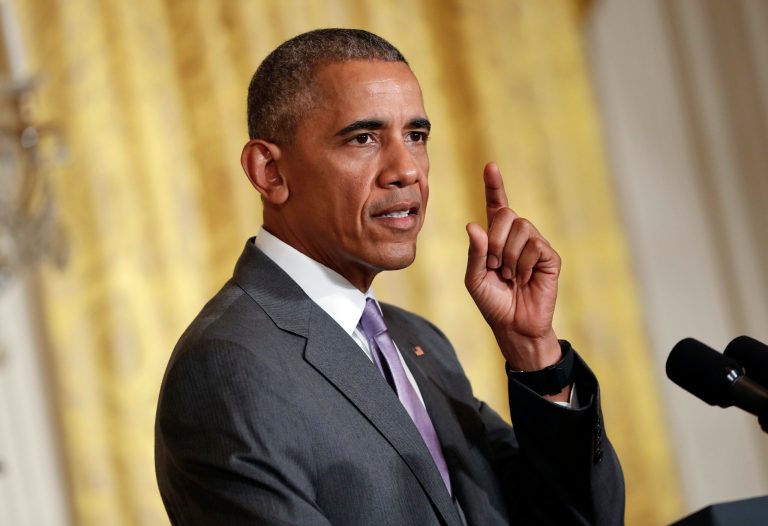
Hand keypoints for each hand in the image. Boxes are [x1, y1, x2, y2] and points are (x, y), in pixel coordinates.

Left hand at [465, 162, 561, 371]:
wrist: (514, 326)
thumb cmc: (493, 303)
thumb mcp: (474, 279)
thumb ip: (474, 252)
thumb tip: (473, 225)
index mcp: (496, 239)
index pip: (496, 206)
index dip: (494, 186)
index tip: (490, 167)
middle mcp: (517, 237)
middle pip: (507, 214)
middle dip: (495, 241)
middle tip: (495, 267)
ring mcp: (535, 245)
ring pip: (521, 228)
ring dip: (509, 256)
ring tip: (510, 276)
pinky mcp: (550, 257)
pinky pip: (535, 245)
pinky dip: (524, 263)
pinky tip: (525, 278)